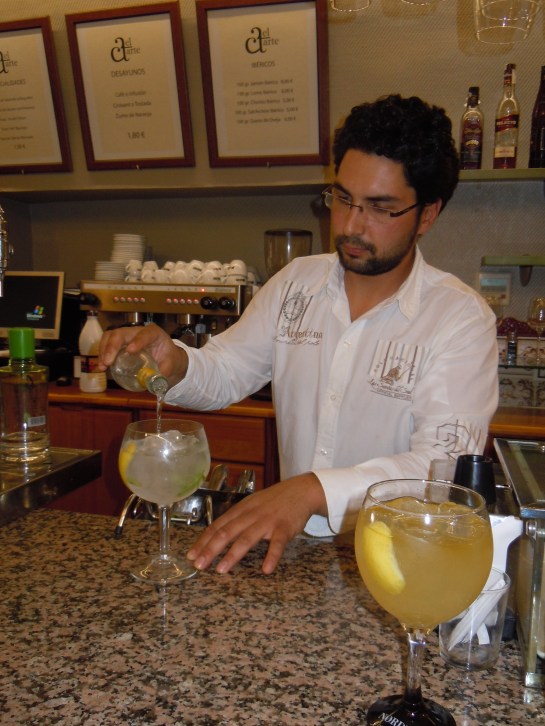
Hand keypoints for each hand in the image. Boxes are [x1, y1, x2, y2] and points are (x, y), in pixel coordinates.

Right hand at [98, 323, 188, 386]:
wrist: (167, 359)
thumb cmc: (170, 359)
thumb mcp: (172, 364)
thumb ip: (165, 371)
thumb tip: (154, 381)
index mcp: (154, 334)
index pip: (145, 334)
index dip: (138, 341)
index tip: (130, 350)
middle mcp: (138, 332)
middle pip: (121, 333)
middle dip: (112, 346)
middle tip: (108, 362)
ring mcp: (127, 337)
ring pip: (110, 336)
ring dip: (104, 350)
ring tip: (103, 366)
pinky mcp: (120, 344)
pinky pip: (107, 345)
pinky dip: (103, 355)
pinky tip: (102, 367)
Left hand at [187, 473, 326, 574]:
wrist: (300, 491)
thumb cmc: (273, 501)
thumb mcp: (251, 505)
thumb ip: (237, 519)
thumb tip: (216, 535)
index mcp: (241, 510)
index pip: (217, 526)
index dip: (203, 541)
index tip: (192, 555)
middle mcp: (251, 515)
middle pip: (227, 533)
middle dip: (211, 549)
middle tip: (199, 565)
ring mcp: (267, 522)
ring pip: (247, 538)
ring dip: (233, 555)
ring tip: (222, 570)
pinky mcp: (284, 528)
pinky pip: (277, 544)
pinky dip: (271, 557)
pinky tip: (266, 569)